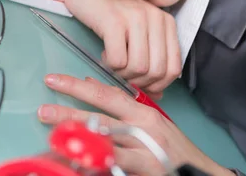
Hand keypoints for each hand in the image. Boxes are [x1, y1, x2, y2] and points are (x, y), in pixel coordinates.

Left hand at [37, 74, 233, 175]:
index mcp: (142, 111)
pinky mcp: (145, 168)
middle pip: (100, 115)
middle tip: (44, 110)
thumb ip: (121, 105)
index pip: (105, 93)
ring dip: (77, 137)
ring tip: (54, 138)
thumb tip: (90, 82)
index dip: (77, 85)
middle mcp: (142, 127)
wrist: (201, 173)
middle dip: (69, 112)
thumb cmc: (172, 148)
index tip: (54, 80)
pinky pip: (114, 163)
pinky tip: (79, 160)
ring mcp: (143, 148)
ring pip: (104, 139)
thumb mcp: (150, 122)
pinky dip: (96, 160)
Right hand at [64, 0, 181, 97]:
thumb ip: (151, 57)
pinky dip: (109, 65)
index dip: (157, 85)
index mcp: (165, 21)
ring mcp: (135, 18)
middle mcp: (155, 18)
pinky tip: (104, 53)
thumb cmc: (109, 12)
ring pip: (139, 68)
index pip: (173, 68)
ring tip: (113, 62)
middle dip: (138, 82)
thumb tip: (157, 94)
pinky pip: (118, 61)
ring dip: (122, 74)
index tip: (140, 85)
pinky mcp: (114, 21)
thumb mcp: (137, 31)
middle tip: (122, 74)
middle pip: (156, 71)